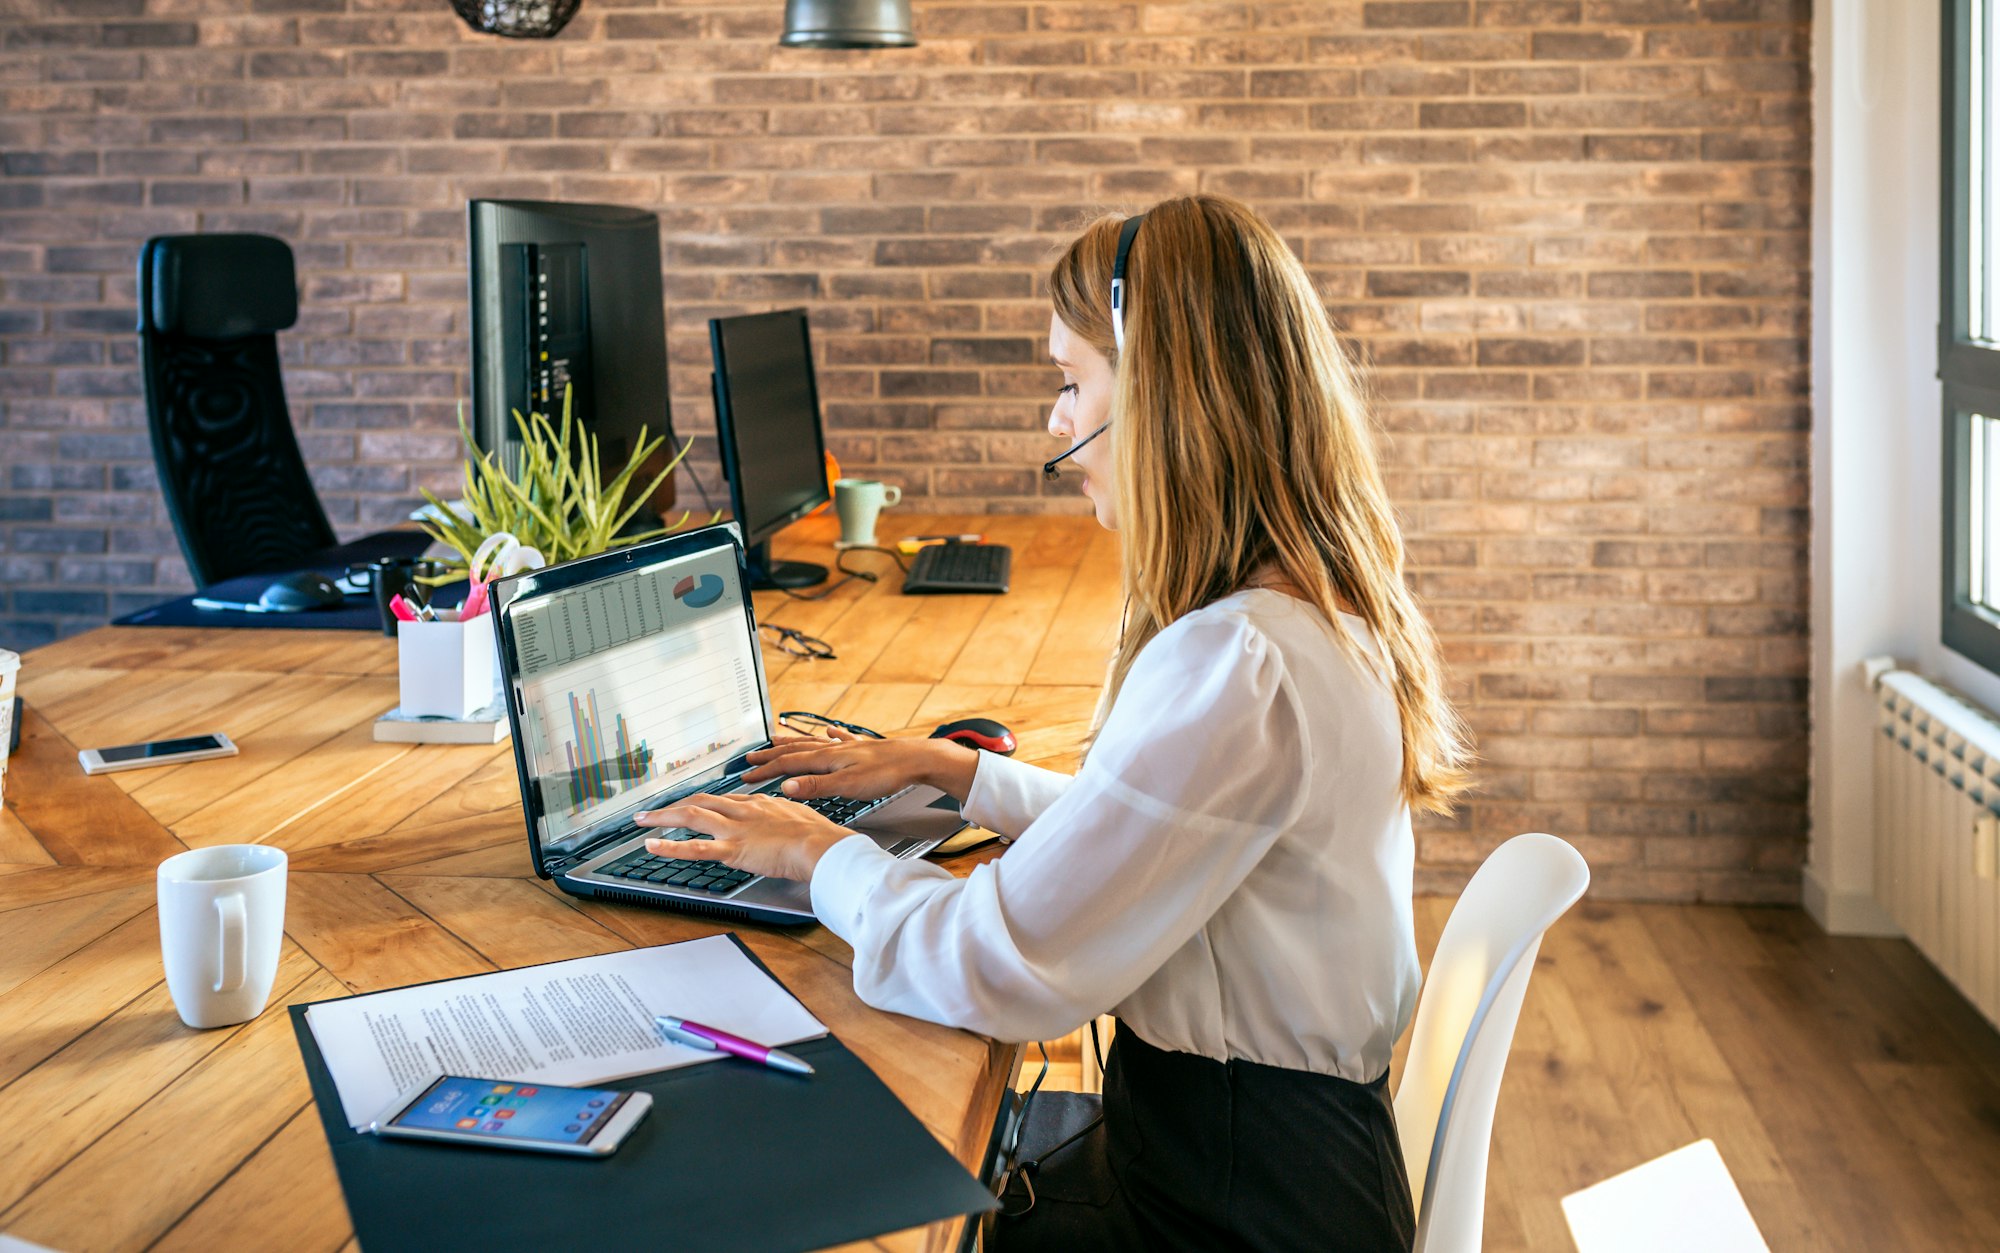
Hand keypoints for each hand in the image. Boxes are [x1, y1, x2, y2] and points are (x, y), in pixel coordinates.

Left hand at [634, 793, 851, 882]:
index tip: (692, 806)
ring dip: (662, 817)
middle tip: (655, 809)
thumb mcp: (803, 818)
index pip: (725, 800)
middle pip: (701, 801)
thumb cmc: (820, 836)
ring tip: (642, 820)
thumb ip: (788, 818)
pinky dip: (669, 846)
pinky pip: (694, 847)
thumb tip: (789, 823)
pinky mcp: (733, 850)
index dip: (704, 803)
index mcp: (761, 803)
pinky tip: (651, 845)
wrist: (821, 845)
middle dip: (675, 804)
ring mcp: (736, 829)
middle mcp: (744, 811)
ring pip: (691, 816)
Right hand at [740, 728, 978, 802]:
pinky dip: (829, 736)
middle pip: (795, 751)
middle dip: (771, 756)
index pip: (788, 765)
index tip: (747, 777)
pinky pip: (838, 740)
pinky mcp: (862, 748)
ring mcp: (847, 747)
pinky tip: (828, 732)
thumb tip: (785, 787)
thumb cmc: (886, 773)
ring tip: (777, 739)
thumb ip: (816, 786)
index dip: (766, 772)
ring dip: (792, 743)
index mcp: (826, 759)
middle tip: (751, 759)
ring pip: (812, 743)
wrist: (917, 759)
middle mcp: (833, 749)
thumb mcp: (848, 786)